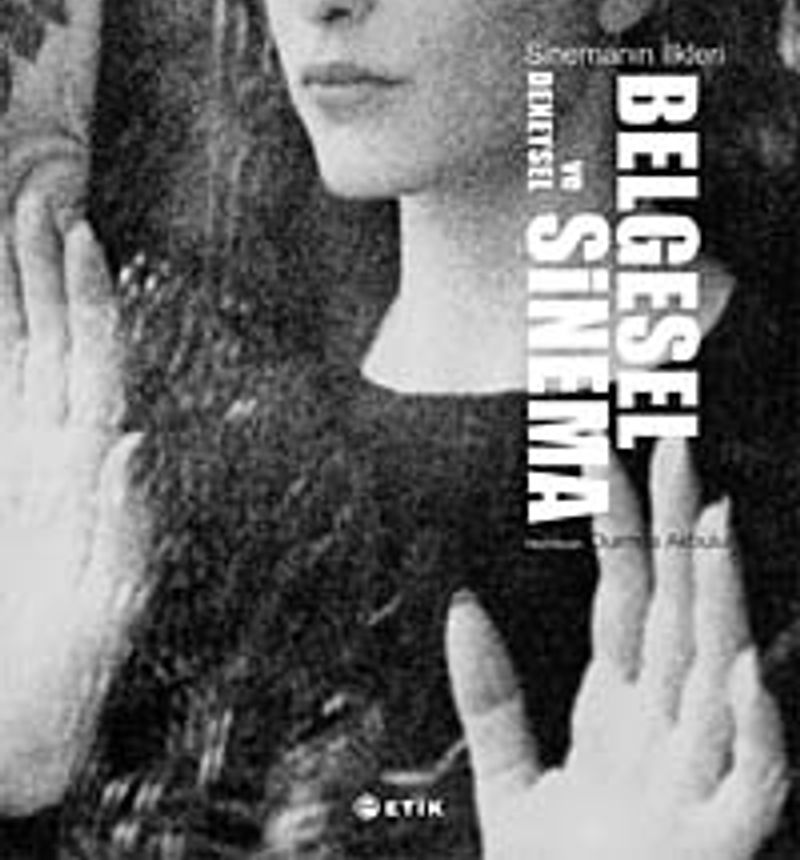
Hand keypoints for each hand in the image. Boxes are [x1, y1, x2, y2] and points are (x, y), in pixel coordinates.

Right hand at [0, 194, 147, 814]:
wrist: (22, 720)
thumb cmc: (69, 668)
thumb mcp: (107, 600)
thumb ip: (119, 522)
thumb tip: (129, 443)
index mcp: (91, 469)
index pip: (93, 362)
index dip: (85, 299)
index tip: (79, 234)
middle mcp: (59, 451)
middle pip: (55, 342)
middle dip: (48, 274)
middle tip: (38, 202)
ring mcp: (21, 459)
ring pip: (20, 358)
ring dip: (17, 295)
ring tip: (13, 228)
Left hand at [447, 441, 789, 859]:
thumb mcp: (508, 782)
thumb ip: (489, 696)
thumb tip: (461, 599)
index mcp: (618, 719)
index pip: (623, 606)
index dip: (618, 534)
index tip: (604, 462)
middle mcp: (663, 738)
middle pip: (674, 618)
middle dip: (675, 535)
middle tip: (672, 445)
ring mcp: (696, 785)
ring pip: (718, 677)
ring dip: (719, 600)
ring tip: (713, 519)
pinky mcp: (722, 848)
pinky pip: (755, 784)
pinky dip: (754, 731)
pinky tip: (739, 672)